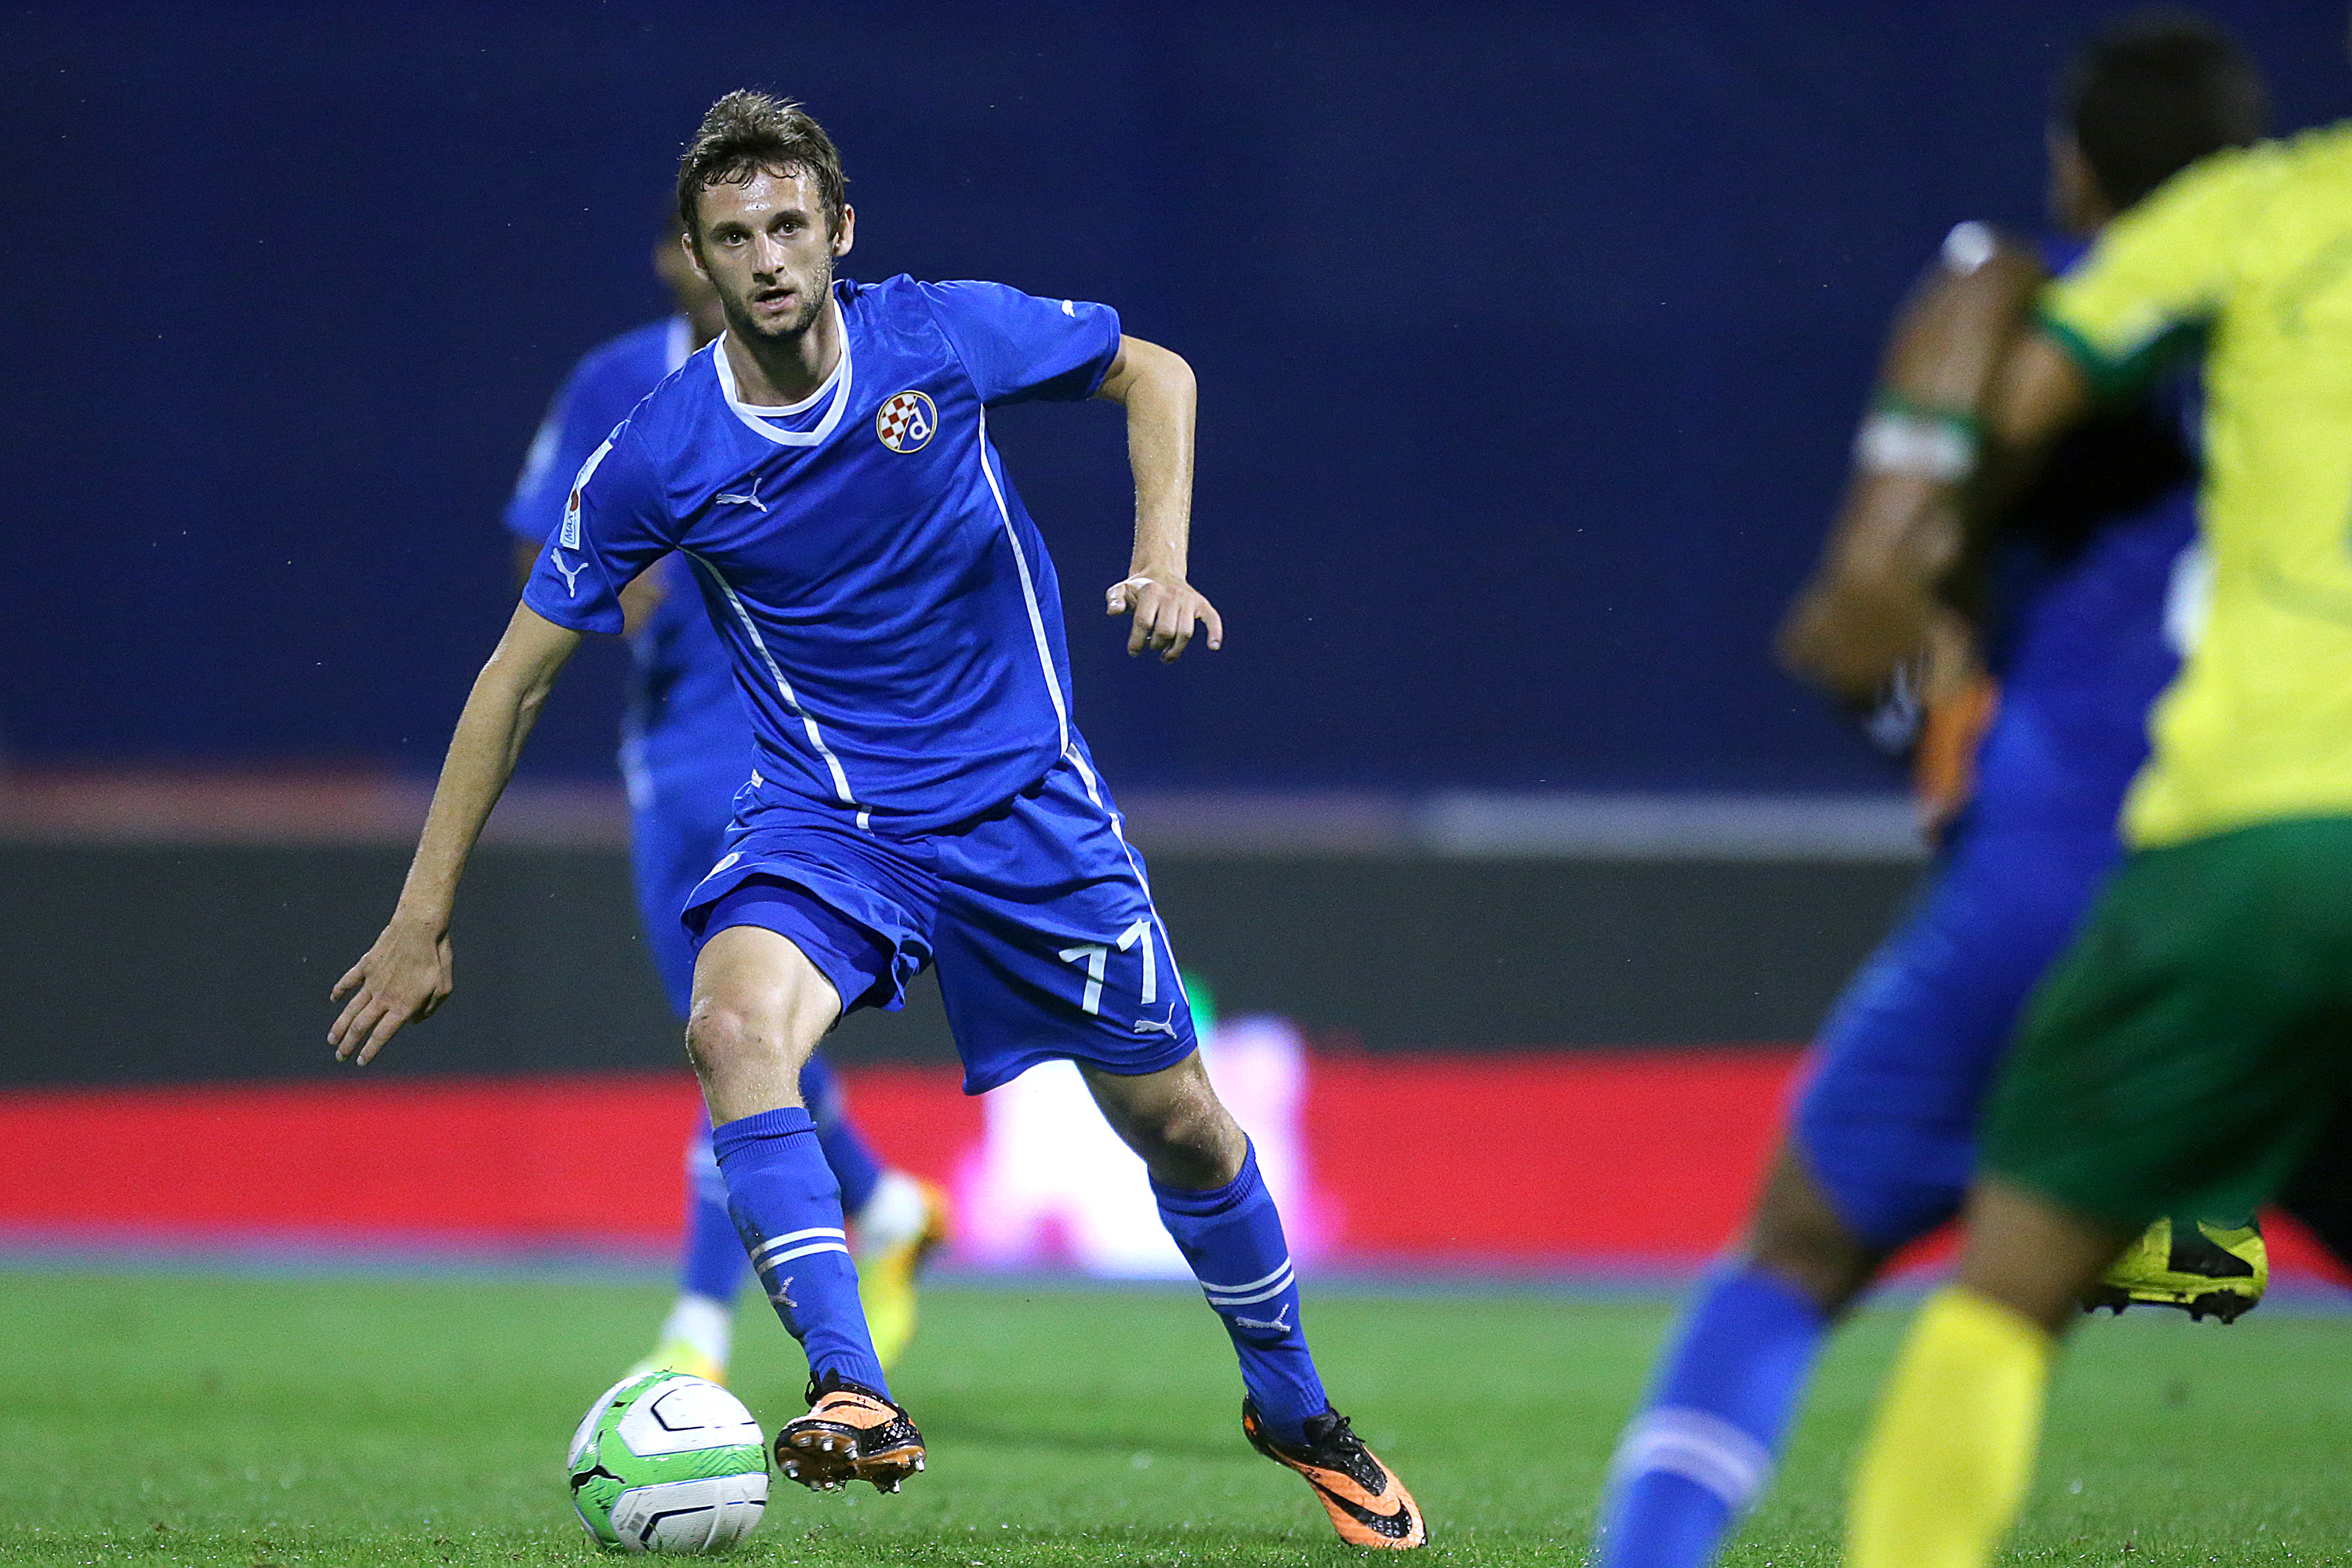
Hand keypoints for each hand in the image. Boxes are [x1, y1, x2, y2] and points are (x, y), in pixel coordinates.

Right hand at [328, 917, 453, 1064]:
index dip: (370, 1051)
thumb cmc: (437, 957)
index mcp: (403, 1006)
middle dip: (349, 1044)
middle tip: (340, 1056)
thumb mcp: (444, 987)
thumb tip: (414, 1021)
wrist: (419, 927)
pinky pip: (349, 980)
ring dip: (339, 1025)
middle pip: (360, 1026)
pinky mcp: (366, 965)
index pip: (382, 1035)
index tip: (361, 1062)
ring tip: (331, 1039)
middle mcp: (383, 997)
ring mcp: (372, 981)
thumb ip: (430, 1008)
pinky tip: (333, 999)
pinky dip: (340, 990)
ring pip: (351, 1008)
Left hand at [1106, 574, 1223, 661]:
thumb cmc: (1139, 589)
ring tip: (1165, 655)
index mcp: (1151, 591)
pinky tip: (1213, 647)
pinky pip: (1212, 619)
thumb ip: (1114, 599)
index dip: (1137, 642)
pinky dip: (1215, 633)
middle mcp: (1172, 594)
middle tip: (1151, 645)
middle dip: (1156, 645)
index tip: (1134, 652)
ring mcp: (1188, 600)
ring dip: (1175, 649)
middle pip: (1165, 631)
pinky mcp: (1201, 604)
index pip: (1144, 622)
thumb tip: (1114, 612)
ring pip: (1185, 633)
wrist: (1161, 571)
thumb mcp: (1121, 590)